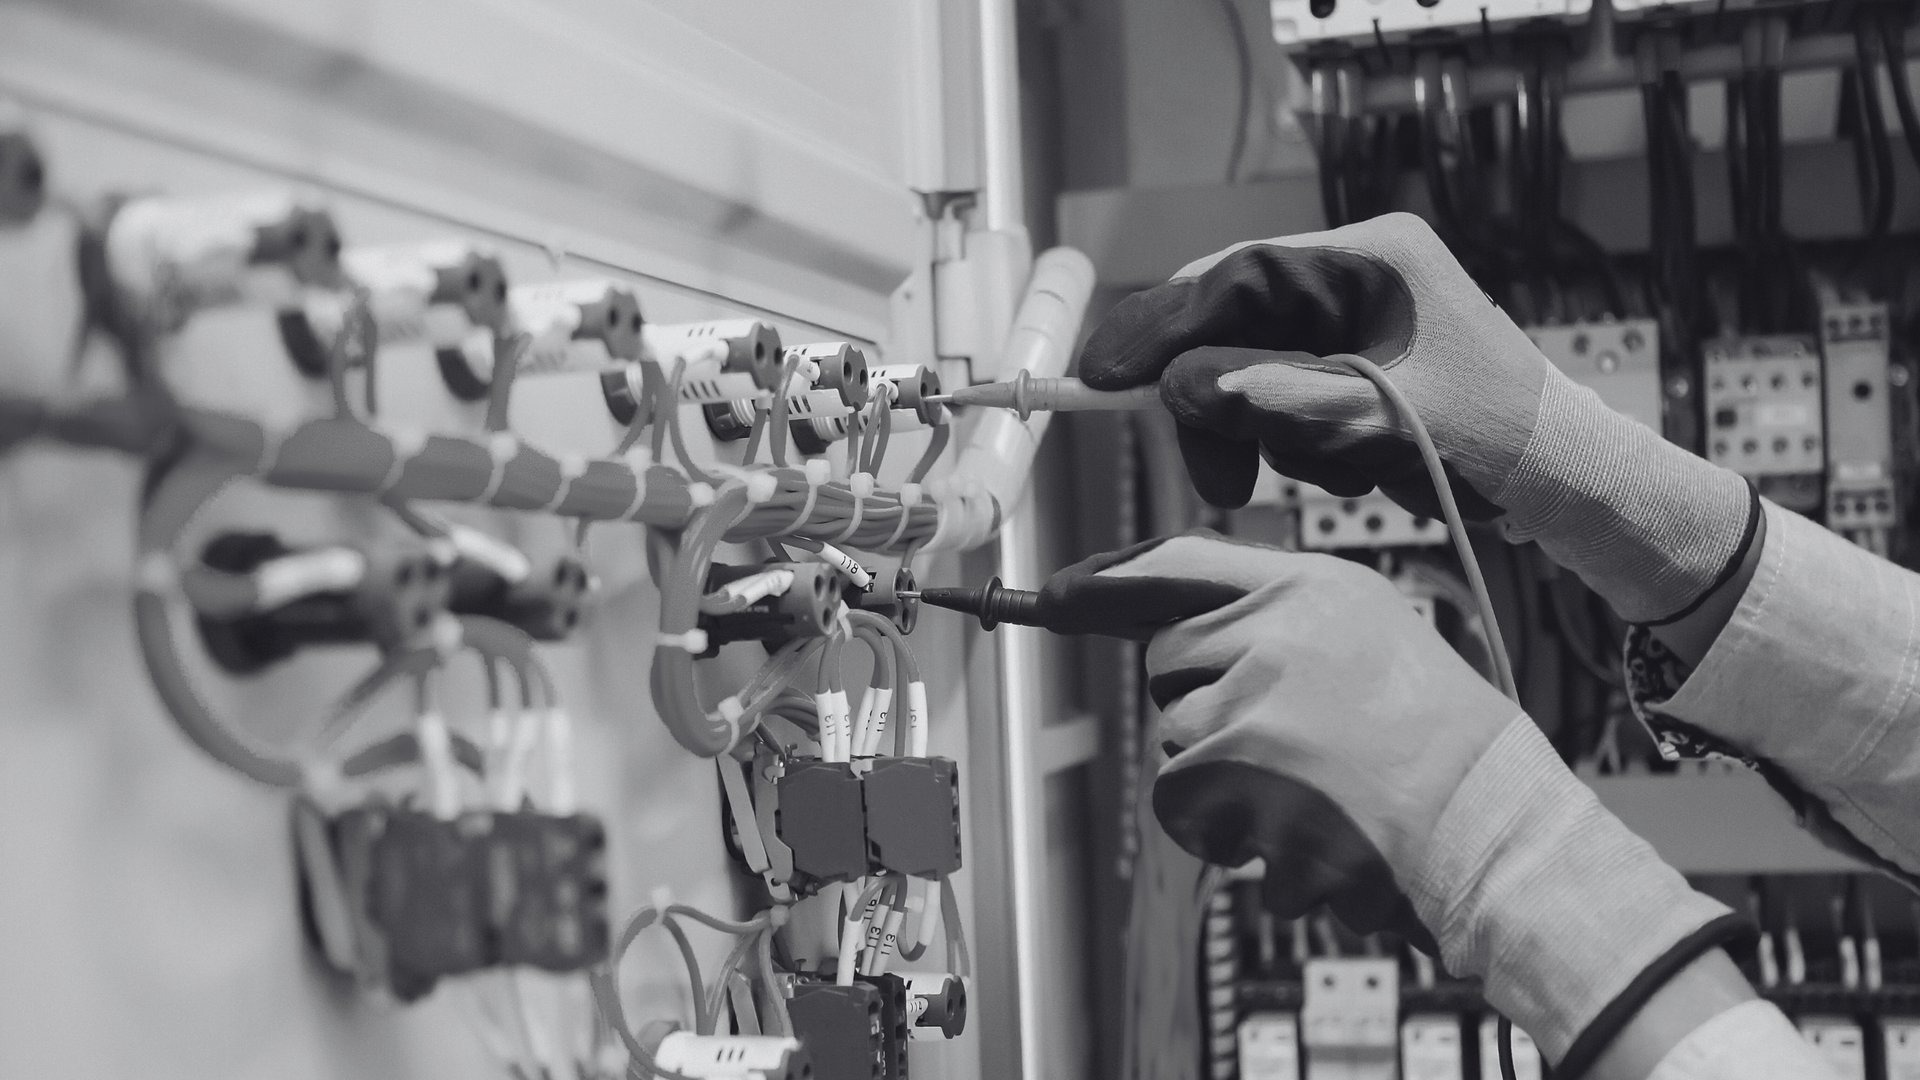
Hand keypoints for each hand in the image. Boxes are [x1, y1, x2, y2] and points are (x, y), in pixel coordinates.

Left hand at [1042, 532, 1741, 1067]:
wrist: (1488, 826)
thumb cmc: (1434, 738)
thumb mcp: (1366, 633)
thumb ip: (1275, 614)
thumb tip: (1170, 623)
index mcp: (1310, 587)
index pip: (1180, 563)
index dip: (1111, 580)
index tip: (1057, 593)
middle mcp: (1274, 634)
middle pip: (1167, 666)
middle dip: (1204, 708)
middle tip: (1287, 739)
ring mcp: (1254, 707)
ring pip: (1172, 741)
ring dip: (1218, 778)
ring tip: (1305, 787)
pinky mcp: (1240, 784)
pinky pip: (1180, 806)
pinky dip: (1219, 830)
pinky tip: (1288, 829)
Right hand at [1079, 213, 1755, 623]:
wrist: (1570, 481)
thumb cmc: (1500, 437)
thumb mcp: (1381, 417)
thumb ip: (1278, 396)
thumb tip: (1184, 387)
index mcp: (1370, 257)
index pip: (1235, 276)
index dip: (1161, 326)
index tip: (1101, 375)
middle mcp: (1355, 275)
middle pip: (1233, 326)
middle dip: (1223, 407)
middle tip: (1223, 483)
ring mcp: (1353, 321)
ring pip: (1253, 371)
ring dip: (1277, 438)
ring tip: (1348, 474)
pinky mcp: (1354, 366)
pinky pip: (1286, 399)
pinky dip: (1302, 445)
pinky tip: (1359, 469)